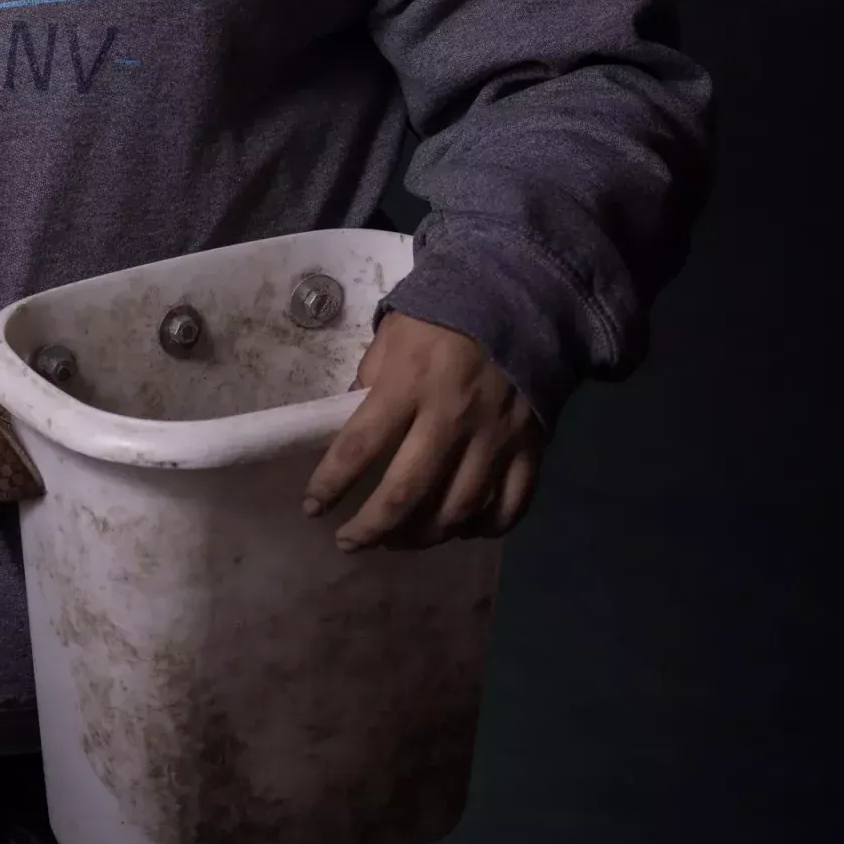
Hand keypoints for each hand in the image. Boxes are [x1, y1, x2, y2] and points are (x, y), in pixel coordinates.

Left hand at [302, 310, 543, 551]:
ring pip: (456, 512)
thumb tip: (347, 425)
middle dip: (371, 529)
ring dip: (421, 537)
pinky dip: (481, 530)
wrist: (521, 301)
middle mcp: (451, 417)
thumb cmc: (443, 317)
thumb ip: (369, 380)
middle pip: (405, 494)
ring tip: (398, 539)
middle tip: (350, 542)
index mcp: (409, 383)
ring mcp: (495, 438)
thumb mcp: (393, 335)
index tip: (312, 508)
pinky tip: (459, 530)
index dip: (330, 484)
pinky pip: (508, 508)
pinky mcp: (531, 449)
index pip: (359, 447)